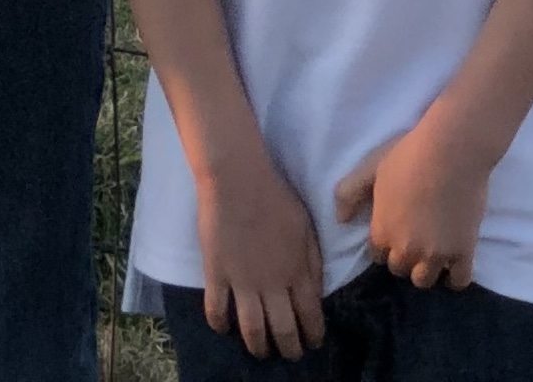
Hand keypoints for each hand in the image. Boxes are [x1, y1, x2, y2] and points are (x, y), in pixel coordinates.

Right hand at [192, 143, 326, 360]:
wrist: (237, 179)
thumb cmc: (276, 198)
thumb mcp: (308, 229)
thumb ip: (313, 264)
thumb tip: (316, 293)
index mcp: (298, 273)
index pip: (310, 317)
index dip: (313, 335)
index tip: (312, 342)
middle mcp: (272, 285)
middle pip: (283, 330)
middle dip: (289, 348)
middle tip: (290, 353)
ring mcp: (242, 282)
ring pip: (251, 329)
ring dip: (258, 346)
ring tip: (260, 351)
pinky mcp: (216, 273)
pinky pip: (216, 309)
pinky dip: (220, 324)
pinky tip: (224, 328)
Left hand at [338, 109, 494, 290]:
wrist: (449, 153)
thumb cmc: (406, 157)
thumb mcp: (369, 170)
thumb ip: (349, 194)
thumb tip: (341, 220)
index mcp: (382, 231)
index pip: (377, 256)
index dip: (384, 247)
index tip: (393, 237)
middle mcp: (406, 249)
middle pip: (400, 269)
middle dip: (403, 259)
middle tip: (413, 243)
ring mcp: (436, 254)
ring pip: (425, 280)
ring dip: (425, 271)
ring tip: (431, 255)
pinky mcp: (464, 252)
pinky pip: (459, 282)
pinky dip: (455, 277)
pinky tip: (453, 264)